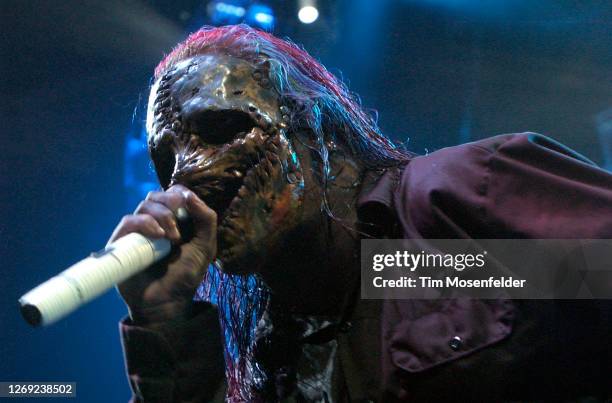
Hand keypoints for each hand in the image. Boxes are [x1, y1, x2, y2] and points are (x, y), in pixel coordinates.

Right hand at [108, 185, 216, 324]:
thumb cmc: (186, 275)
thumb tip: (190, 195)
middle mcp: (155, 222)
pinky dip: (145, 223)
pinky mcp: (123, 242)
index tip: (187, 204)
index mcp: (176, 220)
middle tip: (180, 220)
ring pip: (144, 205)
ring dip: (162, 215)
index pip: (174, 194)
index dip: (180, 194)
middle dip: (171, 202)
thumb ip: (206, 219)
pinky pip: (129, 221)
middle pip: (157, 196)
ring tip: (172, 237)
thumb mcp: (206, 246)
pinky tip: (158, 235)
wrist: (167, 302)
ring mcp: (139, 232)